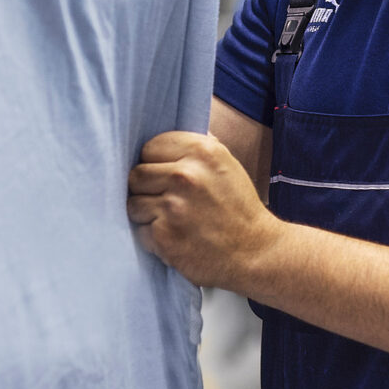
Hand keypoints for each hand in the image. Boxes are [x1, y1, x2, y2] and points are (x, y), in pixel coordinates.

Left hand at [127, 130, 284, 290]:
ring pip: (133, 204)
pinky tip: (175, 238)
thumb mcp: (226, 164)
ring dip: (146, 214)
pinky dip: (153, 238)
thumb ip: (197, 148)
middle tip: (166, 201)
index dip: (155, 163)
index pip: (150, 147)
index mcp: (202, 151)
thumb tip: (167, 136)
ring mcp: (172, 206)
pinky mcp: (164, 235)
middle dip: (147, 189)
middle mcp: (185, 175)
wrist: (256, 252)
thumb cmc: (239, 209)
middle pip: (136, 175)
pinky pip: (139, 231)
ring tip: (171, 221)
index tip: (167, 177)